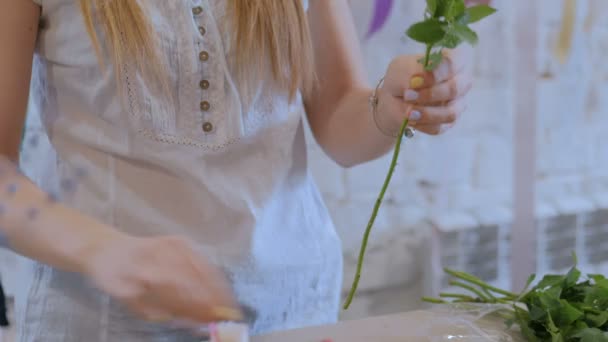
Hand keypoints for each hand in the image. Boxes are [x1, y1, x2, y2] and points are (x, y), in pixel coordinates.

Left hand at [83, 232, 240, 324]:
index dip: (200, 305)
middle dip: (214, 297)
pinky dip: (213, 275)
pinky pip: (203, 260)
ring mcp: (174, 244)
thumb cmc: (118, 280)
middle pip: (196, 277)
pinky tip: (219, 287)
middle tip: (227, 314)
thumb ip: (165, 313)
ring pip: (204, 268)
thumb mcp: (133, 302)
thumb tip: (195, 323)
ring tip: (228, 303)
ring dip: (218, 287)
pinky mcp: (181, 240)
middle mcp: (163, 253)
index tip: (213, 320)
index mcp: (146, 270)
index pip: (180, 289)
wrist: (108, 249)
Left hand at [377, 48, 472, 135]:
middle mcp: (461, 81)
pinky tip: (410, 119)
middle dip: (430, 94)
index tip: (415, 80)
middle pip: (455, 88)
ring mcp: (457, 103)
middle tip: (408, 95)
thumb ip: (412, 70)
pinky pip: (440, 127)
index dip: (436, 73)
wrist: (393, 99)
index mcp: (452, 60)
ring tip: (408, 112)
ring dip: (426, 113)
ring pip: (450, 113)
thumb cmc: (402, 78)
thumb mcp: (401, 68)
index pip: (454, 62)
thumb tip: (420, 78)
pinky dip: (422, 124)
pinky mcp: (449, 122)